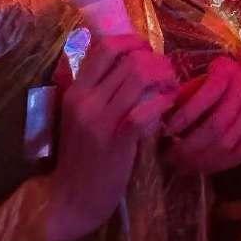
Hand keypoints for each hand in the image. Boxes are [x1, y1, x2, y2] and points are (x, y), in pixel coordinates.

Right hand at [45, 35, 176, 240]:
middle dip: (155, 59)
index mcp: (75, 90)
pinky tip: (168, 107)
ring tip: (170, 88)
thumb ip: (95, 90)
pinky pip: (146, 109)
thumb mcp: (79, 117)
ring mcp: (100, 120)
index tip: (147, 52)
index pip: (105, 47)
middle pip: (127, 57)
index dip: (133, 41)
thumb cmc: (80, 157)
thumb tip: (123, 62)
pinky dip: (163, 103)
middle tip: (166, 72)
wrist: (70, 199)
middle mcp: (85, 99)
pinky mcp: (117, 141)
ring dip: (163, 77)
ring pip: (139, 77)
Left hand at [163, 56, 240, 173]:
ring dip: (201, 160)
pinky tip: (200, 167)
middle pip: (217, 126)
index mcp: (226, 70)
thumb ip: (182, 94)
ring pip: (228, 144)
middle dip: (189, 147)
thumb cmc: (215, 79)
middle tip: (169, 157)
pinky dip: (218, 165)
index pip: (207, 95)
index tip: (165, 131)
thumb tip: (156, 117)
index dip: (186, 117)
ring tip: (181, 166)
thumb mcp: (198, 78)